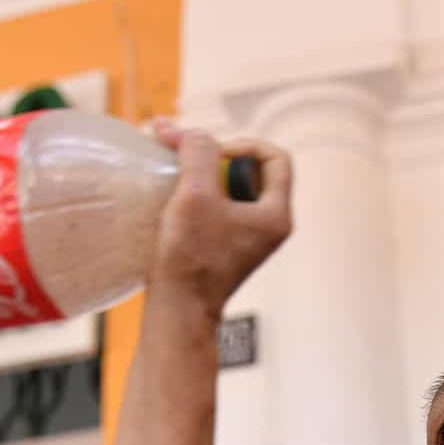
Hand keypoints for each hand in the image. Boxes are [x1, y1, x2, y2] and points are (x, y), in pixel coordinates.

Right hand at [150, 120, 292, 320]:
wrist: (176, 310)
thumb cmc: (190, 258)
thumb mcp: (195, 194)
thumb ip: (198, 152)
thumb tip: (192, 134)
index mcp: (276, 215)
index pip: (276, 157)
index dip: (243, 144)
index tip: (212, 155)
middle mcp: (268, 225)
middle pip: (250, 168)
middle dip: (214, 154)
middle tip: (181, 151)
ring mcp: (246, 236)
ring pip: (229, 186)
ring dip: (200, 170)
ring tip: (168, 161)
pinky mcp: (224, 244)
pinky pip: (216, 205)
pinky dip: (195, 191)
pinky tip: (167, 188)